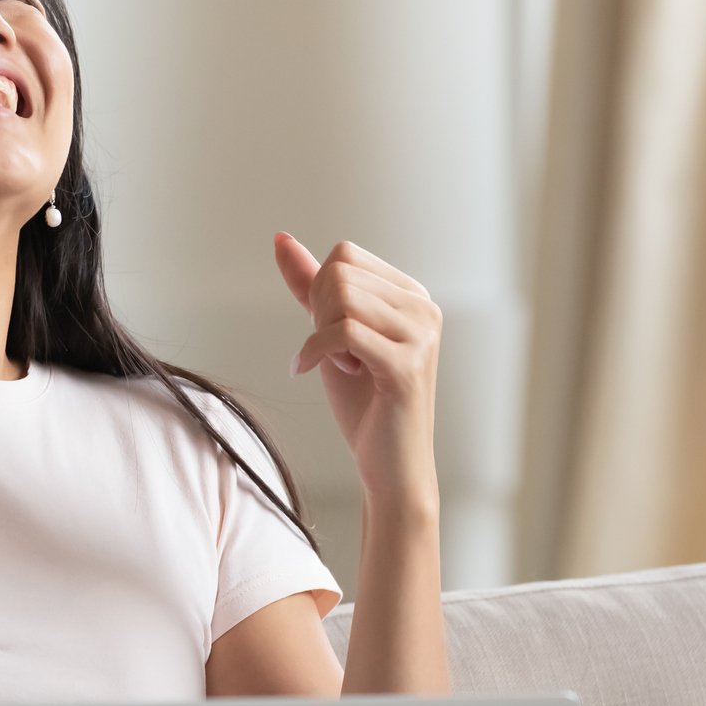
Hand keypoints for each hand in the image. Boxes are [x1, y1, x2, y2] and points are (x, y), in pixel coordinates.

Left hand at [273, 232, 441, 507]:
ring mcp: (420, 335)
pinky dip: (313, 351)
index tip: (328, 332)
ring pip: (341, 299)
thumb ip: (310, 286)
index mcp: (412, 294)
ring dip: (321, 335)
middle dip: (316, 314)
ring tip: (340, 365)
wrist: (389, 465)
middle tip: (330, 353)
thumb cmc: (364, 403)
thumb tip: (281, 240)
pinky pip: (343, 333)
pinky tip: (308, 371)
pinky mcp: (406, 366)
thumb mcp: (330, 333)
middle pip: (340, 273)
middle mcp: (424, 308)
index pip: (345, 255)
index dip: (318, 291)